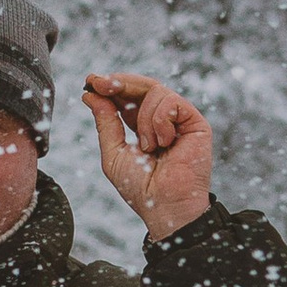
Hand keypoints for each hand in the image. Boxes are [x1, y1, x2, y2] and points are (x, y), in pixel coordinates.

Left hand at [83, 74, 213, 240]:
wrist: (164, 205)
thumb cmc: (140, 188)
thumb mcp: (114, 152)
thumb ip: (105, 122)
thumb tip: (91, 94)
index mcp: (142, 127)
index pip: (127, 97)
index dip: (110, 86)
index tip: (91, 81)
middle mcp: (162, 120)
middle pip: (142, 86)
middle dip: (119, 82)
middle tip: (100, 83)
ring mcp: (179, 120)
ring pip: (155, 91)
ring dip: (143, 118)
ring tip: (148, 147)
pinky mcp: (195, 122)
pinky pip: (171, 101)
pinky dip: (160, 120)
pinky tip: (163, 143)